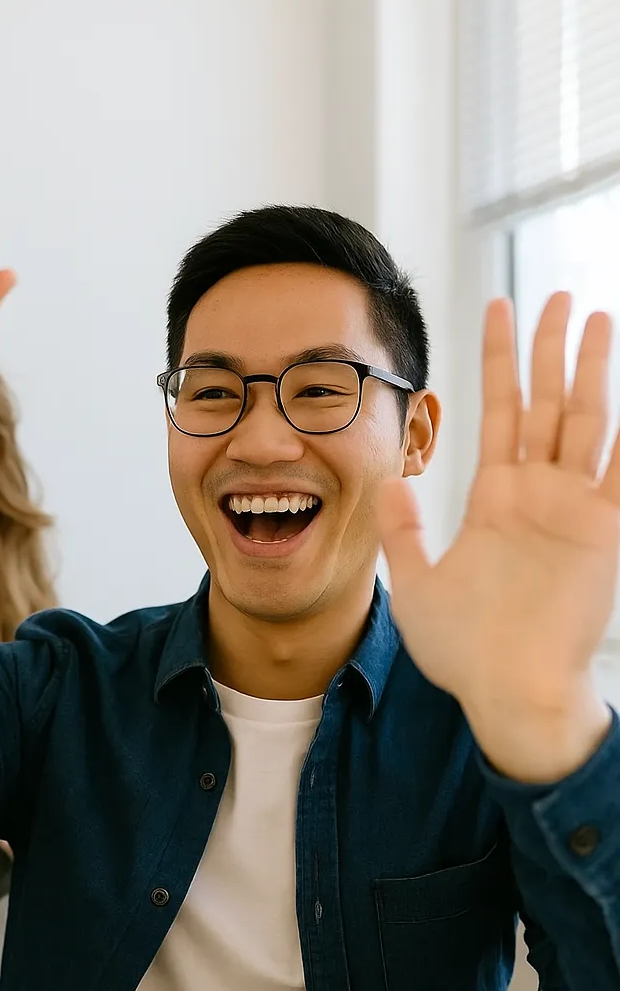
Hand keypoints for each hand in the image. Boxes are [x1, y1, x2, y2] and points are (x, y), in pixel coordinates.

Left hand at [378, 292, 615, 783]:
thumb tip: (392, 481)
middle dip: (551, 349)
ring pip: (589, 422)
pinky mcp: (604, 536)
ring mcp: (575, 511)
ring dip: (594, 371)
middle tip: (557, 295)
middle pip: (548, 402)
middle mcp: (539, 494)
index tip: (500, 307)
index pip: (500, 409)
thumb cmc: (463, 651)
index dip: (500, 359)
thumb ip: (402, 532)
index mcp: (496, 498)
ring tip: (596, 317)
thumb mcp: (415, 584)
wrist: (504, 695)